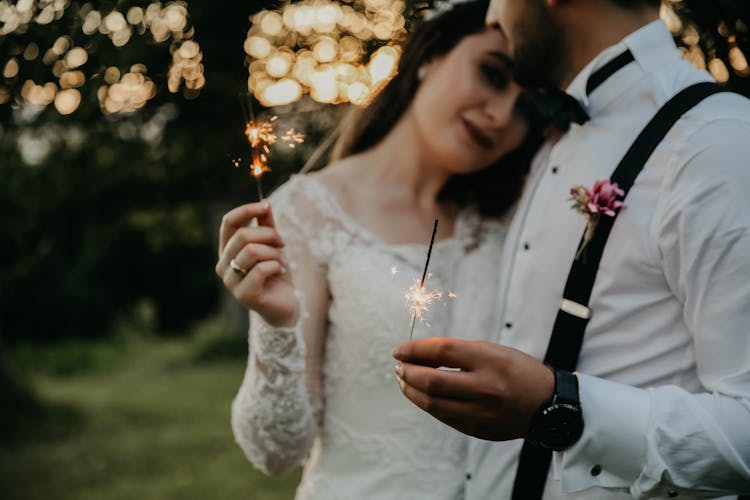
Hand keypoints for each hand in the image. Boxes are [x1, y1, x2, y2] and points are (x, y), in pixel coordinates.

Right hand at [216, 201, 296, 326]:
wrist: (286, 303)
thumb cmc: (276, 273)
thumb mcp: (273, 245)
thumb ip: (266, 225)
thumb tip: (264, 202)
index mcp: (226, 251)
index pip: (228, 223)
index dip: (246, 210)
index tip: (265, 206)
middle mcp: (223, 266)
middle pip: (242, 235)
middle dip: (268, 235)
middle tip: (282, 243)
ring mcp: (231, 282)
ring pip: (252, 251)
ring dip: (273, 252)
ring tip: (279, 261)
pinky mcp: (244, 295)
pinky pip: (261, 269)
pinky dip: (276, 266)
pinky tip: (279, 272)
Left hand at [392, 338, 553, 440]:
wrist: (547, 405)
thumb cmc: (518, 371)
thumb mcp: (493, 351)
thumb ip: (459, 352)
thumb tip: (420, 354)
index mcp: (490, 360)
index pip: (442, 351)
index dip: (415, 349)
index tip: (399, 350)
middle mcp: (485, 387)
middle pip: (432, 380)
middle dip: (408, 373)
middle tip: (399, 366)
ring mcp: (481, 411)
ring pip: (433, 403)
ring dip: (411, 391)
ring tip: (404, 380)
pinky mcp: (477, 429)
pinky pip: (443, 416)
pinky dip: (427, 404)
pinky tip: (421, 395)